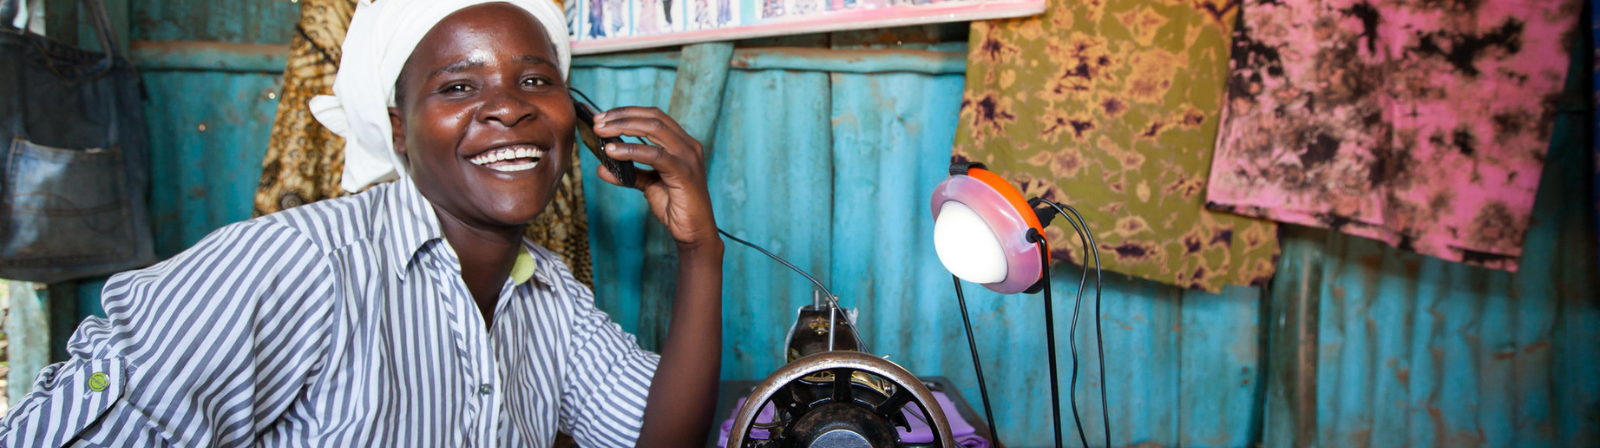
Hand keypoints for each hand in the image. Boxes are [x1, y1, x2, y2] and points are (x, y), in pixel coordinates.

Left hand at [592, 106, 719, 248]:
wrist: (694, 233)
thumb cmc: (676, 207)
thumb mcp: (648, 186)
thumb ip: (629, 174)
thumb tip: (602, 168)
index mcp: (682, 144)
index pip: (654, 116)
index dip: (628, 112)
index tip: (603, 117)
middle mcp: (688, 145)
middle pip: (653, 117)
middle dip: (622, 116)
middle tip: (597, 122)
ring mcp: (688, 157)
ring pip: (654, 129)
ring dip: (624, 127)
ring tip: (601, 132)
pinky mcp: (684, 172)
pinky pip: (654, 155)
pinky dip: (631, 150)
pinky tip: (613, 152)